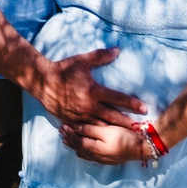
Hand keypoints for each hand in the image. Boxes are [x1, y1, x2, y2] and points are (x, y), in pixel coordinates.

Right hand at [26, 47, 145, 131]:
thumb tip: (117, 50)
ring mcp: (79, 115)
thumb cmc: (63, 69)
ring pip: (100, 126)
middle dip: (127, 122)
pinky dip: (95, 133)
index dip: (132, 103)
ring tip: (125, 135)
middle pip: (113, 117)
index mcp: (93, 91)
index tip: (144, 108)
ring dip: (113, 130)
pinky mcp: (71, 120)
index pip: (118, 98)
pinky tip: (103, 138)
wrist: (42, 81)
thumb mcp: (82, 61)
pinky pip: (86, 129)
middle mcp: (88, 105)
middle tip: (140, 128)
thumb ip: (101, 56)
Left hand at [59, 119, 153, 164]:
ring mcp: (102, 159)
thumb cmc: (124, 136)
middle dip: (69, 139)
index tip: (62, 125)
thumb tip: (76, 128)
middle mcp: (95, 156)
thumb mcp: (107, 130)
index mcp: (94, 149)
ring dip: (73, 146)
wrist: (141, 147)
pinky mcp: (107, 159)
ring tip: (65, 140)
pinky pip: (89, 157)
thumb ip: (90, 130)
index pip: (77, 140)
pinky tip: (79, 152)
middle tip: (60, 131)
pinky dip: (81, 152)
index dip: (69, 133)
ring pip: (83, 153)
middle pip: (78, 147)